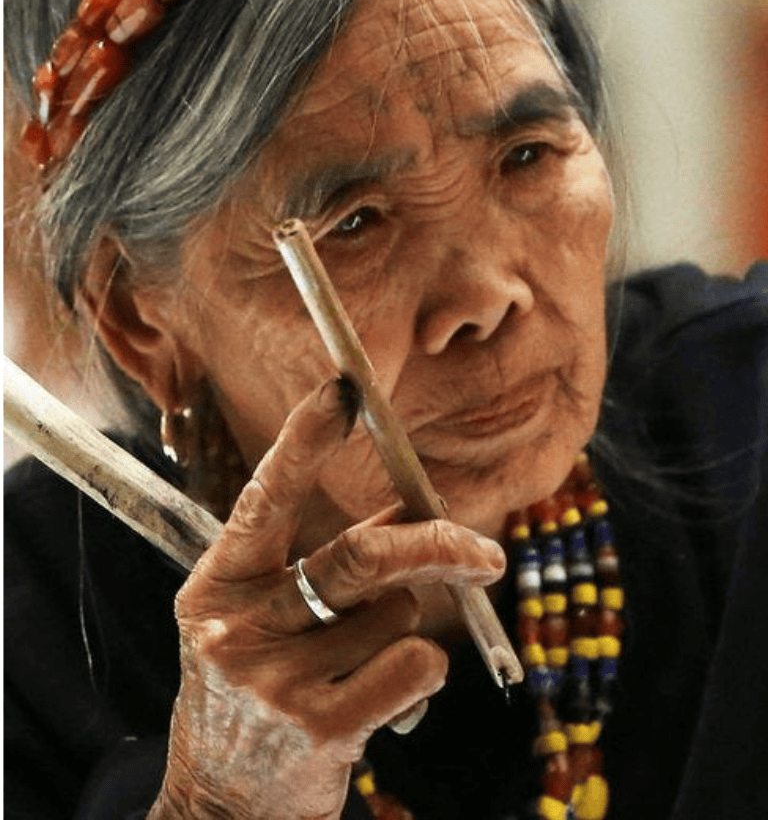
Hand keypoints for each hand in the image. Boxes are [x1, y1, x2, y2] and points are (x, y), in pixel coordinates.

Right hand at [148, 379, 505, 819]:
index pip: (266, 497)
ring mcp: (275, 681)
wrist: (220, 809)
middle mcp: (238, 625)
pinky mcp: (319, 729)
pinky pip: (414, 665)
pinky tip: (390, 695)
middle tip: (486, 551)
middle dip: (436, 542)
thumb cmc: (252, 696)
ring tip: (366, 662)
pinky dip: (424, 669)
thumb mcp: (265, 622)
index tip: (344, 390)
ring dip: (407, 628)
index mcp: (218, 584)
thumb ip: (328, 563)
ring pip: (397, 613)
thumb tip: (414, 511)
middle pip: (363, 555)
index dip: (307, 440)